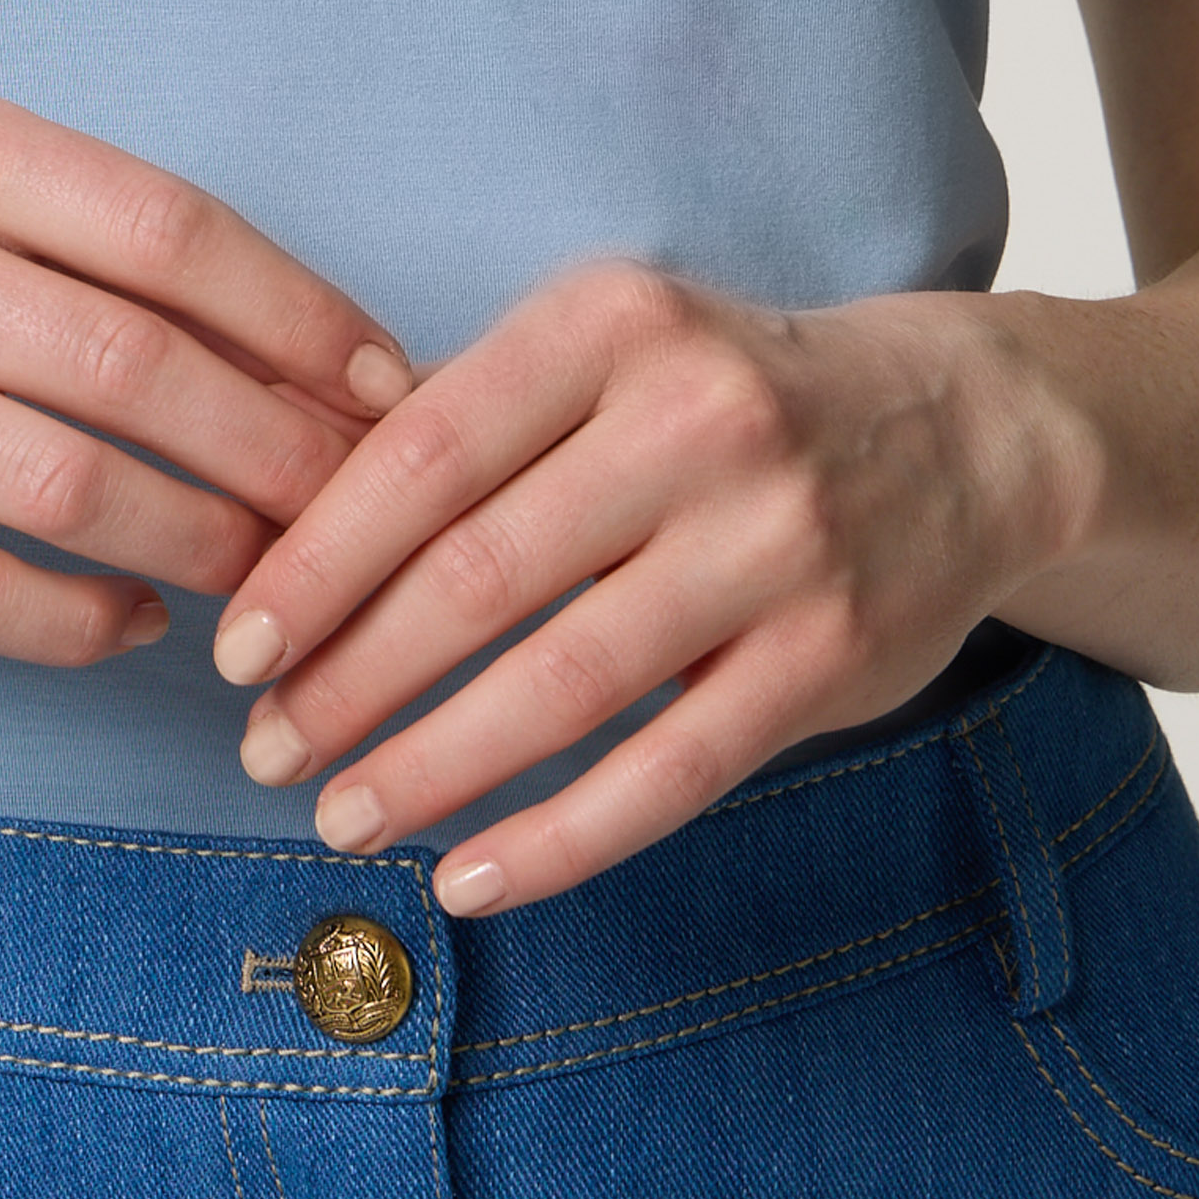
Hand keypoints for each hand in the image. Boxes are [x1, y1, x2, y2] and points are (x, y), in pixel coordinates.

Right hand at [0, 79, 415, 672]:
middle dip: (280, 448)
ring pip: (73, 487)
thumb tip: (304, 344)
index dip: (302, 317)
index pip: (171, 230)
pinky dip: (82, 619)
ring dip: (202, 543)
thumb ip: (87, 229)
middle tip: (358, 505)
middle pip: (138, 366)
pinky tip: (135, 620)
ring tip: (266, 571)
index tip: (386, 386)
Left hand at [205, 262, 1095, 910]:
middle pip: (478, 575)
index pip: (423, 452)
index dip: (316, 560)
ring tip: (343, 815)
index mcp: (612, 322)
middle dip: (350, 677)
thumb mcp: (605, 345)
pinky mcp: (825, 656)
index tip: (237, 639)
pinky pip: (666, 774)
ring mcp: (772, 541)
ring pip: (563, 686)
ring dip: (431, 768)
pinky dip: (554, 839)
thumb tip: (286, 521)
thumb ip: (471, 415)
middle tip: (264, 747)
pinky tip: (467, 876)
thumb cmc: (726, 391)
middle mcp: (694, 419)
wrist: (961, 428)